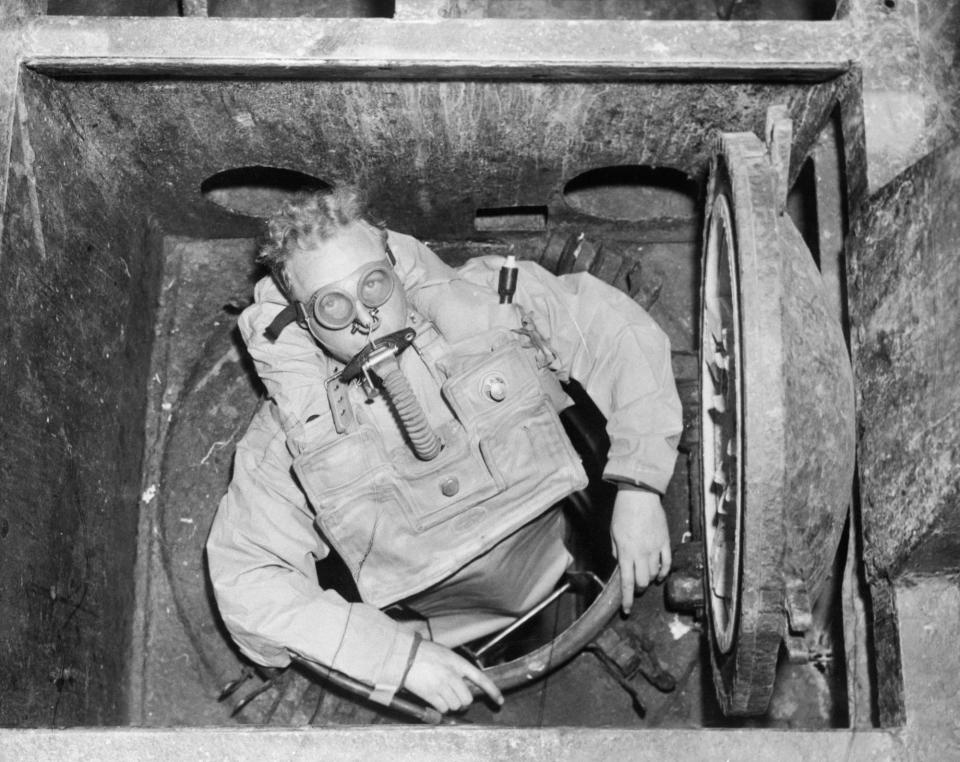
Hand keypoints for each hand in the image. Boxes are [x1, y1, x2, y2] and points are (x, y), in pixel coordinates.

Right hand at [402, 639, 503, 713]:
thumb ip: (458, 668)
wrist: (406, 656)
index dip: (492, 691)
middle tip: (456, 696)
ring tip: (443, 694)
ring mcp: (442, 686)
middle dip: (463, 701)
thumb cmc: (426, 653)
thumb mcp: (447, 655)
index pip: (481, 678)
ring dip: (451, 704)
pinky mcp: (431, 695)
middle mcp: (452, 675)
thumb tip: (467, 684)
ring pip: (456, 706)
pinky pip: (443, 709)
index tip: (500, 701)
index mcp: (458, 663)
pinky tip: (436, 699)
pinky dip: (441, 708)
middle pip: (467, 699)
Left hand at [609, 488, 671, 614]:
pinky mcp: (665, 542)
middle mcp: (641, 554)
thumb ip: (617, 551)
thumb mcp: (613, 533)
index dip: (627, 599)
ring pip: (655, 574)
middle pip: (642, 581)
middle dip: (638, 588)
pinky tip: (660, 575)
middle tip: (635, 586)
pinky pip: (667, 563)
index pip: (626, 582)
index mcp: (626, 552)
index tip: (627, 610)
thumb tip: (620, 563)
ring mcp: (655, 549)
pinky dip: (663, 572)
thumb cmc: (623, 512)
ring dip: (649, 580)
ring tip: (645, 577)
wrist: (640, 496)